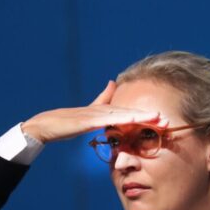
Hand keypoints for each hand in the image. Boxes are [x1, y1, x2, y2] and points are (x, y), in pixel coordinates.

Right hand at [21, 81, 162, 142]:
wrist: (43, 126)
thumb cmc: (62, 123)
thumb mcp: (85, 112)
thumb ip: (100, 99)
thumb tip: (113, 82)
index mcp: (99, 111)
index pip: (125, 113)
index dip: (143, 115)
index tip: (160, 119)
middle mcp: (98, 111)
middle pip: (126, 112)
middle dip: (146, 115)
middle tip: (166, 119)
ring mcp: (91, 115)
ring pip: (120, 115)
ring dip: (139, 116)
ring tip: (156, 118)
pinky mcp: (85, 120)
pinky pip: (106, 119)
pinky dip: (122, 119)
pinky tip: (134, 119)